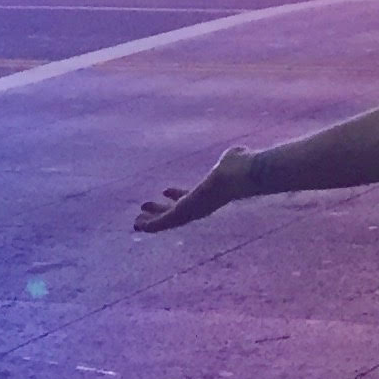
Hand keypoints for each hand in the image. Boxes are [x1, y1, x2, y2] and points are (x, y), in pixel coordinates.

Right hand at [133, 150, 255, 230]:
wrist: (241, 175)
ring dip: (152, 221)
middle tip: (144, 208)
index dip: (177, 194)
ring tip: (136, 222)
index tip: (166, 190)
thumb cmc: (242, 165)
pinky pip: (164, 223)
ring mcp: (192, 211)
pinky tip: (139, 225)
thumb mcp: (233, 159)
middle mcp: (200, 204)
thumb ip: (233, 158)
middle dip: (160, 210)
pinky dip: (151, 225)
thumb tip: (237, 153)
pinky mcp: (185, 214)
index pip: (189, 196)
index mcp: (209, 191)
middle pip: (176, 210)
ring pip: (167, 220)